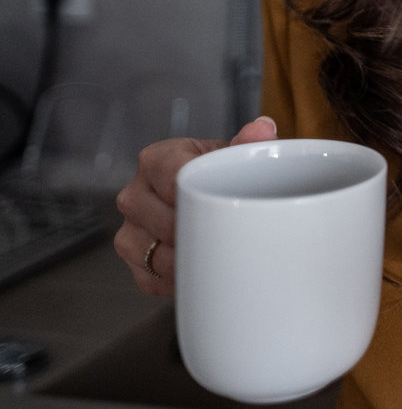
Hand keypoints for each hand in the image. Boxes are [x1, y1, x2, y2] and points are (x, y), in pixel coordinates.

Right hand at [112, 115, 277, 296]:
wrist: (212, 197)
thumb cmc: (223, 174)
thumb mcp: (236, 154)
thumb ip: (251, 142)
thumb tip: (263, 128)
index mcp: (157, 160)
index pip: (172, 179)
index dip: (201, 197)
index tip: (228, 208)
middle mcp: (135, 194)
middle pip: (165, 223)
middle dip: (201, 234)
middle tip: (236, 239)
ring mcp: (130, 230)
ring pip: (157, 256)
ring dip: (193, 261)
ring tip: (225, 257)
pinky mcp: (135, 262)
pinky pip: (155, 279)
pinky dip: (184, 280)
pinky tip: (207, 271)